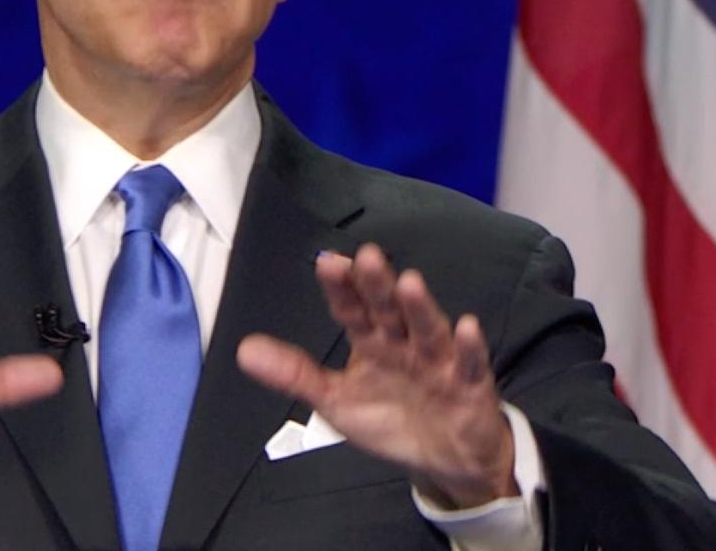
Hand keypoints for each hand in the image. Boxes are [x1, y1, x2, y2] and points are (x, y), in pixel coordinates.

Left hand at [235, 243, 515, 508]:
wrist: (446, 459)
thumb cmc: (392, 420)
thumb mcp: (336, 401)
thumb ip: (295, 375)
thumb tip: (244, 350)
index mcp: (372, 343)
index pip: (352, 311)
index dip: (341, 289)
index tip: (327, 263)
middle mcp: (404, 344)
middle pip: (389, 311)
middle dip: (378, 286)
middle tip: (367, 258)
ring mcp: (438, 362)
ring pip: (428, 330)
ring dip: (420, 307)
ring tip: (409, 283)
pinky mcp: (470, 385)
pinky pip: (471, 365)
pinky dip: (470, 348)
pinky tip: (466, 327)